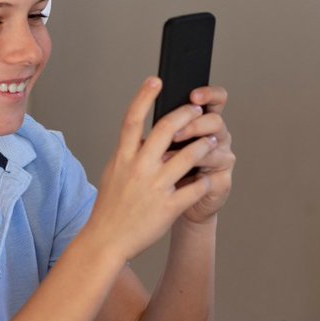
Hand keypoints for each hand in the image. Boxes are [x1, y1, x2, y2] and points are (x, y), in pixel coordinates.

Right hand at [85, 78, 233, 261]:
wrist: (107, 240)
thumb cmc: (110, 207)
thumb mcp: (113, 172)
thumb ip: (128, 152)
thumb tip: (141, 133)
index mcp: (123, 157)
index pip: (133, 119)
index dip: (144, 97)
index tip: (156, 80)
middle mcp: (139, 168)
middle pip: (166, 129)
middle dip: (186, 114)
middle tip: (197, 109)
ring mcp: (155, 187)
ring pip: (188, 156)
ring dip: (204, 144)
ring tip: (212, 139)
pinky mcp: (168, 207)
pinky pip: (195, 188)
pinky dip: (204, 180)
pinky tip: (207, 177)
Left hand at [169, 84, 234, 224]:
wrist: (167, 208)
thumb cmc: (161, 175)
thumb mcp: (156, 148)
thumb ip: (156, 131)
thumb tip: (142, 110)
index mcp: (201, 123)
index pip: (214, 99)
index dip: (208, 94)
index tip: (193, 94)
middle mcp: (215, 137)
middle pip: (214, 121)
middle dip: (194, 124)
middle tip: (175, 132)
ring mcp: (221, 159)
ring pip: (213, 148)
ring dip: (190, 151)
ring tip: (166, 158)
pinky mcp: (221, 182)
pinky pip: (211, 177)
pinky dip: (194, 179)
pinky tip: (180, 181)